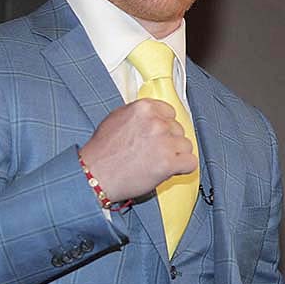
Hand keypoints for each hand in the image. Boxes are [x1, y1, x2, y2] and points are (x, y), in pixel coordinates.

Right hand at [79, 99, 197, 201]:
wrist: (93, 175)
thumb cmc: (102, 151)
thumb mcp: (117, 118)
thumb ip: (140, 114)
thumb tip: (157, 116)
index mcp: (144, 108)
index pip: (170, 113)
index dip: (164, 126)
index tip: (157, 136)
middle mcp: (156, 122)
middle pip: (178, 130)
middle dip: (169, 142)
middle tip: (152, 153)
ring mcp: (164, 142)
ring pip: (186, 146)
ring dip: (176, 155)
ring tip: (156, 163)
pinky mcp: (168, 163)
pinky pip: (191, 163)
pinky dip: (184, 168)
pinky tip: (170, 170)